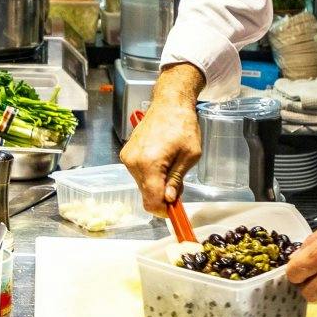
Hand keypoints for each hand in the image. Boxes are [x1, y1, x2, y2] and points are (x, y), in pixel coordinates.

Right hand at [120, 65, 203, 217]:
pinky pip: (139, 174)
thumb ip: (177, 179)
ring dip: (157, 185)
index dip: (164, 212)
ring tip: (172, 169)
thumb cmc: (183, 125)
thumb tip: (169, 199)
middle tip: (179, 187)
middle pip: (146, 195)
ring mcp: (127, 158)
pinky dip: (150, 176)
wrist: (169, 103)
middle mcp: (133, 163)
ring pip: (142, 185)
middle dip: (162, 198)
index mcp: (149, 163)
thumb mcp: (190, 155)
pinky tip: (162, 162)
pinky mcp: (127, 154)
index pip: (152, 200)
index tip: (176, 213)